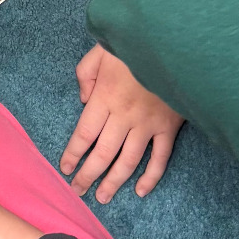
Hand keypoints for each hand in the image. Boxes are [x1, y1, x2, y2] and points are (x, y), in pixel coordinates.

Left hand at [60, 46, 182, 203]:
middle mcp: (124, 115)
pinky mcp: (168, 126)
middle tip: (78, 191)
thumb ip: (85, 74)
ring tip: (102, 197)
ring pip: (128, 161)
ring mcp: (148, 124)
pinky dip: (151, 177)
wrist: (173, 41)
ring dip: (114, 182)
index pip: (84, 133)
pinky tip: (140, 191)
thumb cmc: (133, 42)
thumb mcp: (100, 49)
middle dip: (88, 175)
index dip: (73, 154)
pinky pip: (160, 158)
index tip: (65, 168)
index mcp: (105, 96)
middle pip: (103, 153)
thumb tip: (83, 100)